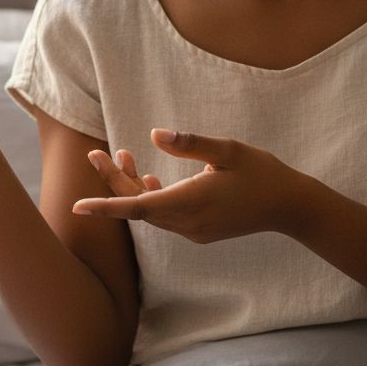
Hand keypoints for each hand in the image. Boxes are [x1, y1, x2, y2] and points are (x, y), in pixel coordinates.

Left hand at [72, 130, 309, 242]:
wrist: (289, 207)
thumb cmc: (261, 172)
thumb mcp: (229, 150)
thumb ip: (191, 143)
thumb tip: (155, 134)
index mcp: (190, 202)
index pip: (136, 207)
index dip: (104, 205)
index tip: (77, 207)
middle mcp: (187, 222)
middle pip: (136, 207)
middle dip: (113, 181)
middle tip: (95, 153)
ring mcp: (192, 231)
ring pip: (149, 212)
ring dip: (131, 188)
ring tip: (122, 156)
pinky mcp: (198, 232)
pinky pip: (163, 217)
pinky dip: (150, 198)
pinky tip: (149, 179)